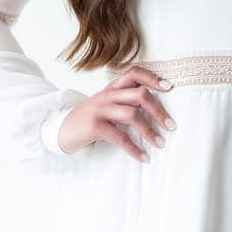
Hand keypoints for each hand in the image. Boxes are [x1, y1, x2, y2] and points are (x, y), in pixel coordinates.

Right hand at [58, 66, 175, 161]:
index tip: (169, 87)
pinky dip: (134, 149)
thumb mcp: (106, 105)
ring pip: (133, 114)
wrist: (60, 129)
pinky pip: (120, 137)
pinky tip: (143, 157)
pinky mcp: (95, 126)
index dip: (153, 78)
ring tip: (160, 143)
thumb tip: (155, 109)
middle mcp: (107, 95)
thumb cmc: (89, 119)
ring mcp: (100, 109)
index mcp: (112, 87)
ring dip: (150, 131)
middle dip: (159, 111)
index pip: (135, 73)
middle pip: (140, 94)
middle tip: (171, 126)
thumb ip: (125, 101)